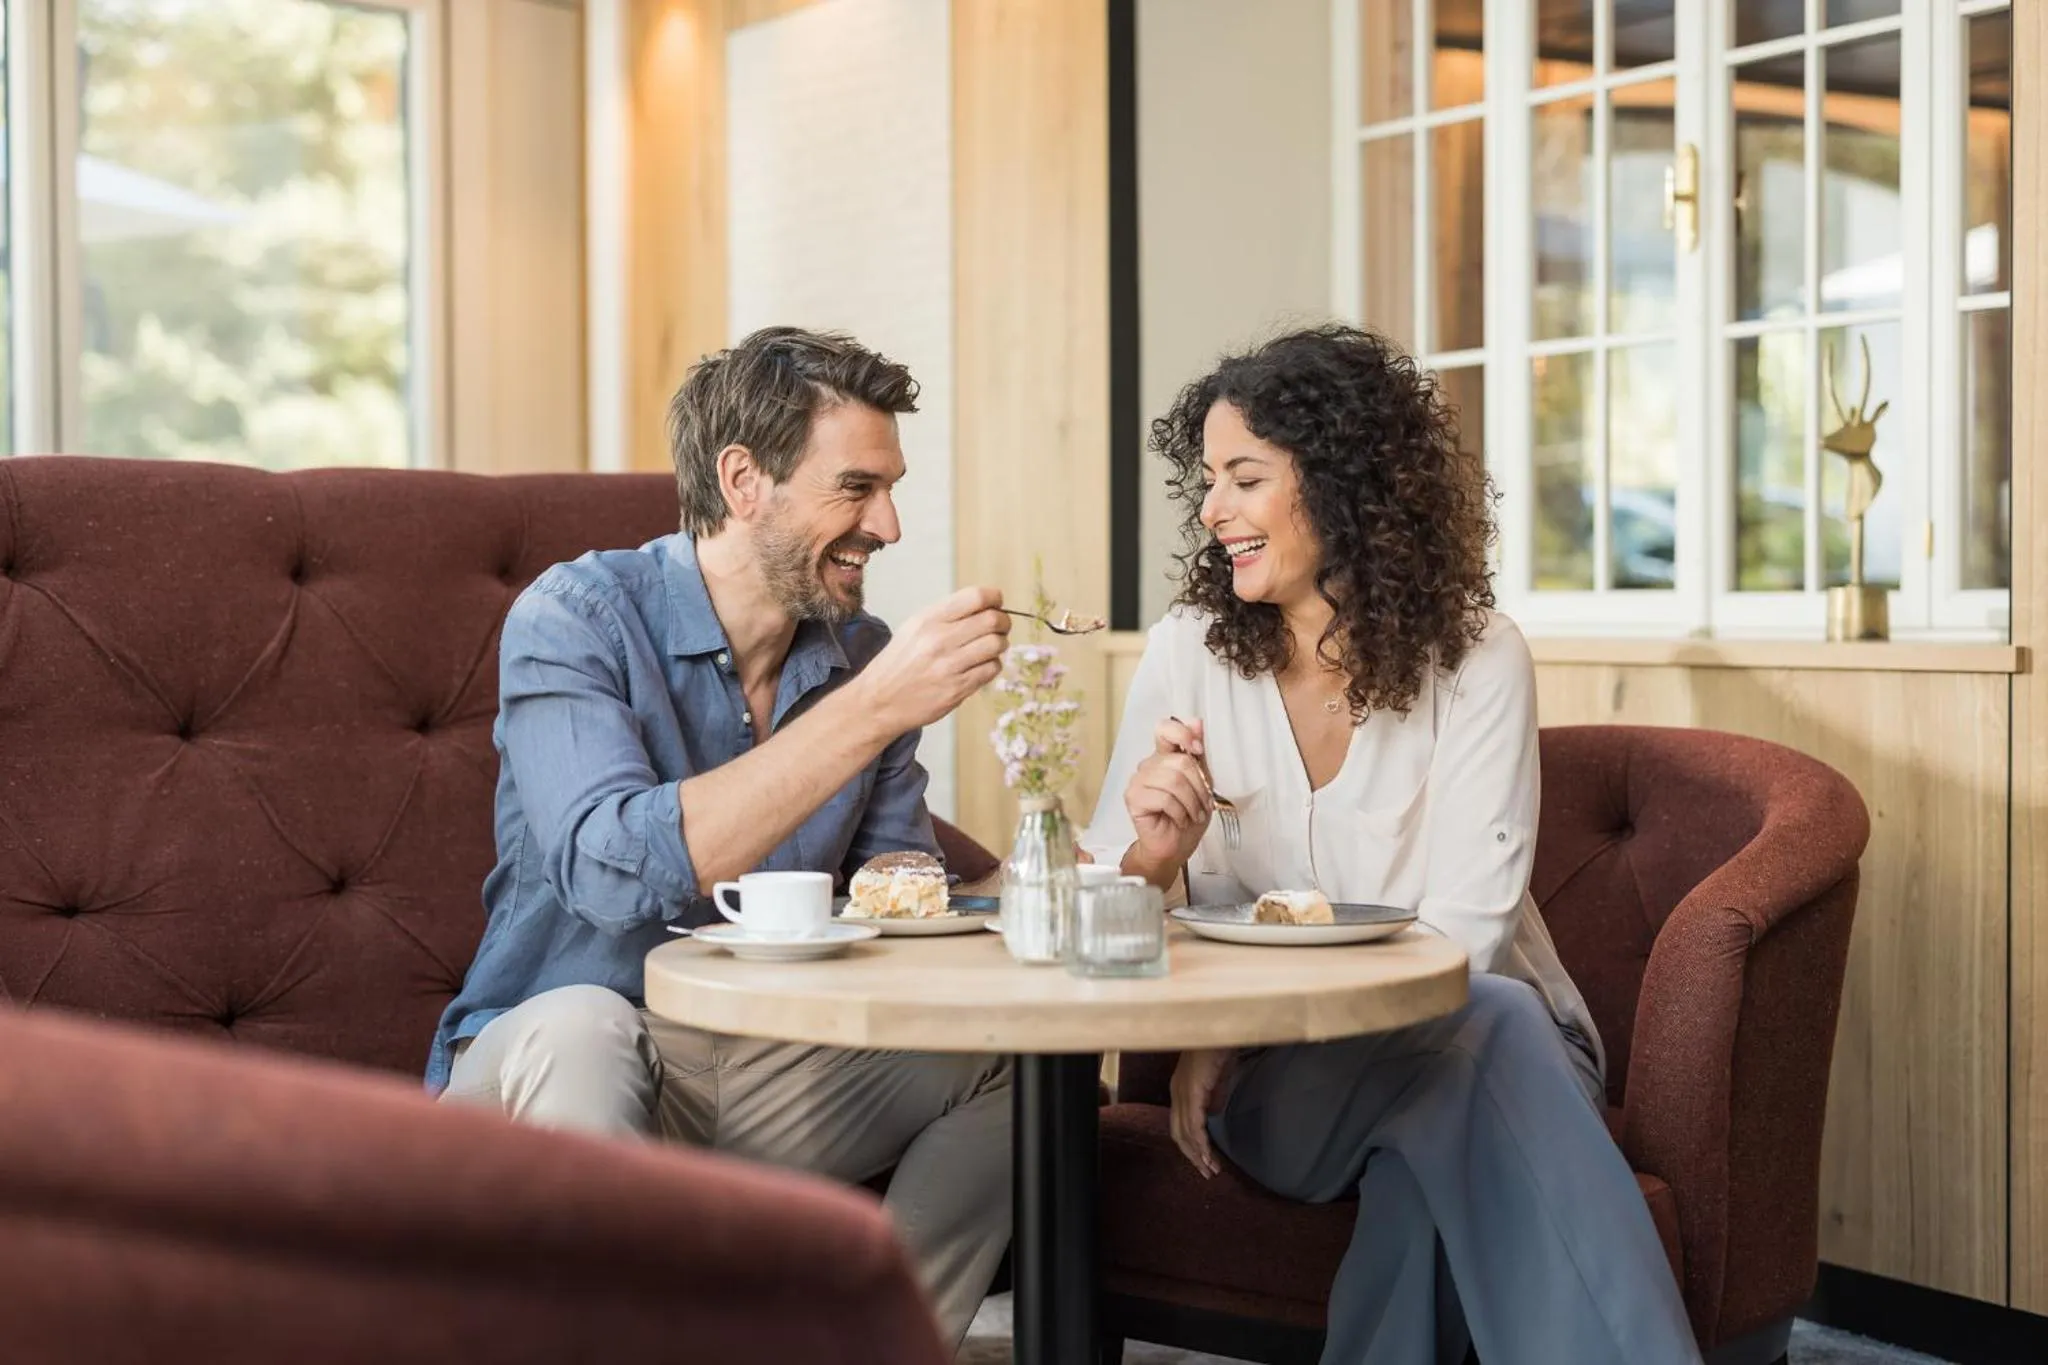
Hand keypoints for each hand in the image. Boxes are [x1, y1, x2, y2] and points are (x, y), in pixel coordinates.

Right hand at [857, 587, 1009, 733]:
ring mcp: (950, 666)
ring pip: (997, 645)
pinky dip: (992, 665)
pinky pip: (992, 669)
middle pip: (993, 620)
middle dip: (1003, 622)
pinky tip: (980, 666)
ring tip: (989, 648)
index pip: (976, 597)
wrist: (880, 700)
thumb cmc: (899, 662)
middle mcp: (939, 640)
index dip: (994, 598)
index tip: (996, 604)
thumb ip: (947, 615)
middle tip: (1000, 627)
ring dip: (1000, 645)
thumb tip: (987, 606)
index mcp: (928, 619)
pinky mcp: (958, 689)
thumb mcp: (914, 628)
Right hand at [1123, 716, 1211, 873]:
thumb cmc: (1187, 817)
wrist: (1175, 847)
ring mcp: (1138, 781)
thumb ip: (1198, 754)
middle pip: (1180, 761)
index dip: (1183, 734)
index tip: (1198, 750)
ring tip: (1192, 814)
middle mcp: (1148, 765)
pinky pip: (1164, 798)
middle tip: (1202, 804)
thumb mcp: (1202, 783)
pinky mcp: (1133, 798)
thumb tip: (1196, 721)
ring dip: (1191, 802)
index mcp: (1164, 757)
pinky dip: (1179, 812)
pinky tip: (1179, 819)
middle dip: (1199, 787)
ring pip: (1173, 780)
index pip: (1166, 729)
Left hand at [1170, 1048, 1233, 1177]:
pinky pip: (1194, 1124)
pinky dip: (1201, 1143)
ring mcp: (1182, 1092)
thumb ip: (1213, 1097)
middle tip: (1207, 1173)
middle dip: (1193, 1156)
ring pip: (1185, 1132)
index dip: (1192, 1145)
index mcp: (1180, 1090)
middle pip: (1179, 1133)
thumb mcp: (1217, 1079)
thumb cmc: (1220, 1049)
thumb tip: (1212, 1115)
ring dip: (1198, 1154)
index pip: (1180, 1125)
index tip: (1205, 1161)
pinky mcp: (1192, 1092)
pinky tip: (1208, 1155)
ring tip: (1210, 1170)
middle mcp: (1176, 1093)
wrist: (1221, 1029)